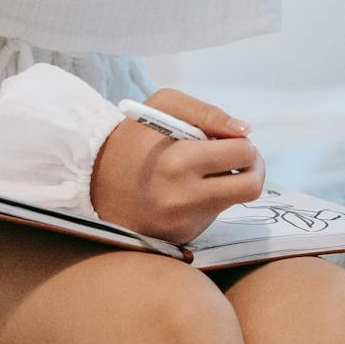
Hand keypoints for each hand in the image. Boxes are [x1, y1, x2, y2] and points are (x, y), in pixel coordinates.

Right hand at [91, 88, 263, 243]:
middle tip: (237, 159)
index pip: (243, 153)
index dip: (243, 143)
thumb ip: (208, 113)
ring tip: (201, 171)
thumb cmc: (131, 138)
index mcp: (179, 162)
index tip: (231, 140)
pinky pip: (212, 215)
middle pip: (251, 187)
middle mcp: (183, 199)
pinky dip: (207, 200)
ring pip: (233, 201)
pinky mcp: (181, 238)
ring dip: (228, 184)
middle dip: (253, 168)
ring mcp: (182, 223)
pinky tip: (183, 190)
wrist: (91, 181)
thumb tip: (245, 131)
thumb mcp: (163, 105)